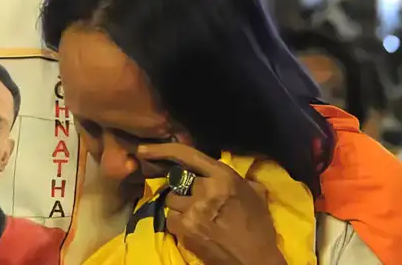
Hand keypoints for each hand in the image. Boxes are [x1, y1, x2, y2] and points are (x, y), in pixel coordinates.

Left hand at [137, 143, 285, 264]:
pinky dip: (178, 222)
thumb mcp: (255, 194)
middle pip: (177, 181)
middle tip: (195, 200)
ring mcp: (193, 211)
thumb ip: (239, 179)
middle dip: (184, 189)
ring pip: (171, 200)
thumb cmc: (258, 227)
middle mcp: (205, 190)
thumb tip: (227, 171)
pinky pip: (170, 218)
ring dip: (180, 206)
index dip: (161, 149)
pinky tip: (193, 228)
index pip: (186, 155)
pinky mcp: (185, 230)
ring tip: (196, 215)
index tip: (143, 150)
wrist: (255, 261)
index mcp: (223, 177)